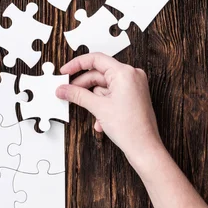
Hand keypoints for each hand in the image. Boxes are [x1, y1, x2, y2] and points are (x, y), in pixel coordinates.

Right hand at [56, 52, 163, 170]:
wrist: (144, 148)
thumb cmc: (130, 128)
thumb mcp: (98, 108)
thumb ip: (77, 95)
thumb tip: (63, 89)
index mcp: (125, 73)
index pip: (95, 59)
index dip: (77, 65)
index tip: (65, 71)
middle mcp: (131, 76)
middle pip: (98, 74)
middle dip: (83, 86)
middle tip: (68, 93)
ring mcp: (133, 86)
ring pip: (104, 86)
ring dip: (93, 100)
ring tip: (90, 113)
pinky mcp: (133, 96)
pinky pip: (111, 94)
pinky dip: (102, 104)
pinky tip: (99, 119)